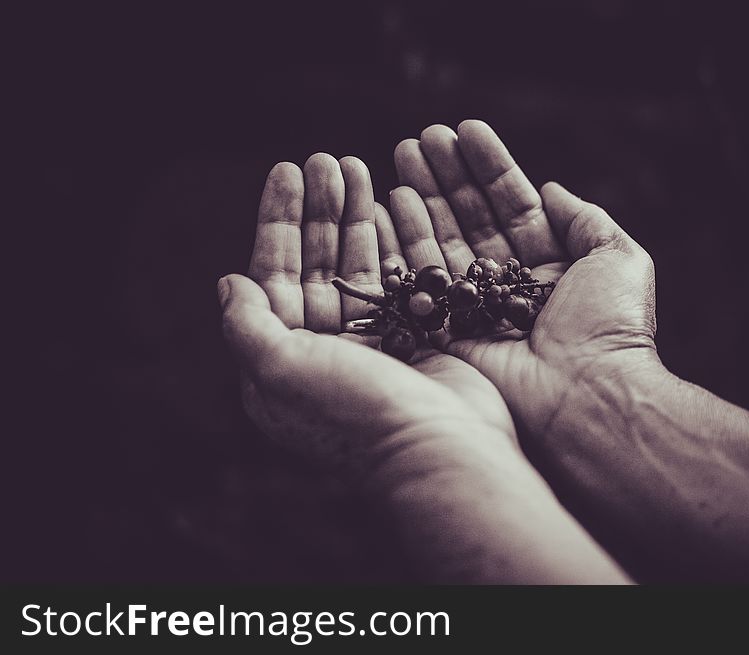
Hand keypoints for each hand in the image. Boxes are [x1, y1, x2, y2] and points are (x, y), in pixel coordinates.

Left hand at [219, 154, 516, 483]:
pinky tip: (392, 202)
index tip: (287, 172)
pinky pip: (397, 277)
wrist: (441, 451)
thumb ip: (247, 325)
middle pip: (315, 263)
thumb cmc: (356, 414)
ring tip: (358, 166)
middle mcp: (324, 349)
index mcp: (284, 358)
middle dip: (318, 210)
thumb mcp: (281, 371)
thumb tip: (227, 282)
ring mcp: (372, 342)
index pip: (272, 275)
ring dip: (354, 215)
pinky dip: (393, 240)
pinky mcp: (414, 337)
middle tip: (328, 158)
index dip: (278, 222)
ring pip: (357, 265)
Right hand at [391, 120, 659, 438]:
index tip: (465, 129)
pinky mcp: (445, 331)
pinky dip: (403, 241)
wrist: (584, 394)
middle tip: (423, 137)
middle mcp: (506, 284)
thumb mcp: (618, 258)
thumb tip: (550, 188)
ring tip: (402, 154)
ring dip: (422, 197)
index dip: (488, 166)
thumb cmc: (609, 327)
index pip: (512, 204)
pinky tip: (389, 200)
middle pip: (471, 218)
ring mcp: (474, 308)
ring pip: (442, 241)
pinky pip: (420, 280)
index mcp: (547, 266)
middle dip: (448, 176)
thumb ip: (585, 219)